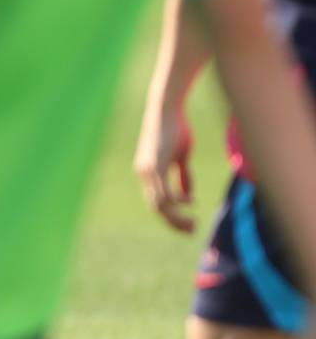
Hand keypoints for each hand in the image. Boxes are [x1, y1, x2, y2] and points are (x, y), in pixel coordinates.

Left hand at [135, 99, 195, 232]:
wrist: (166, 108)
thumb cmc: (175, 128)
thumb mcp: (180, 156)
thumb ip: (182, 175)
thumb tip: (188, 195)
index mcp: (148, 173)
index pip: (156, 202)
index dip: (171, 215)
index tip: (188, 223)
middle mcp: (144, 174)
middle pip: (156, 207)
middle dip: (174, 222)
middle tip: (191, 230)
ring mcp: (148, 170)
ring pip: (159, 204)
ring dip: (176, 216)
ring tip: (193, 223)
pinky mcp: (155, 165)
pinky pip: (163, 192)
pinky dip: (177, 201)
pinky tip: (190, 203)